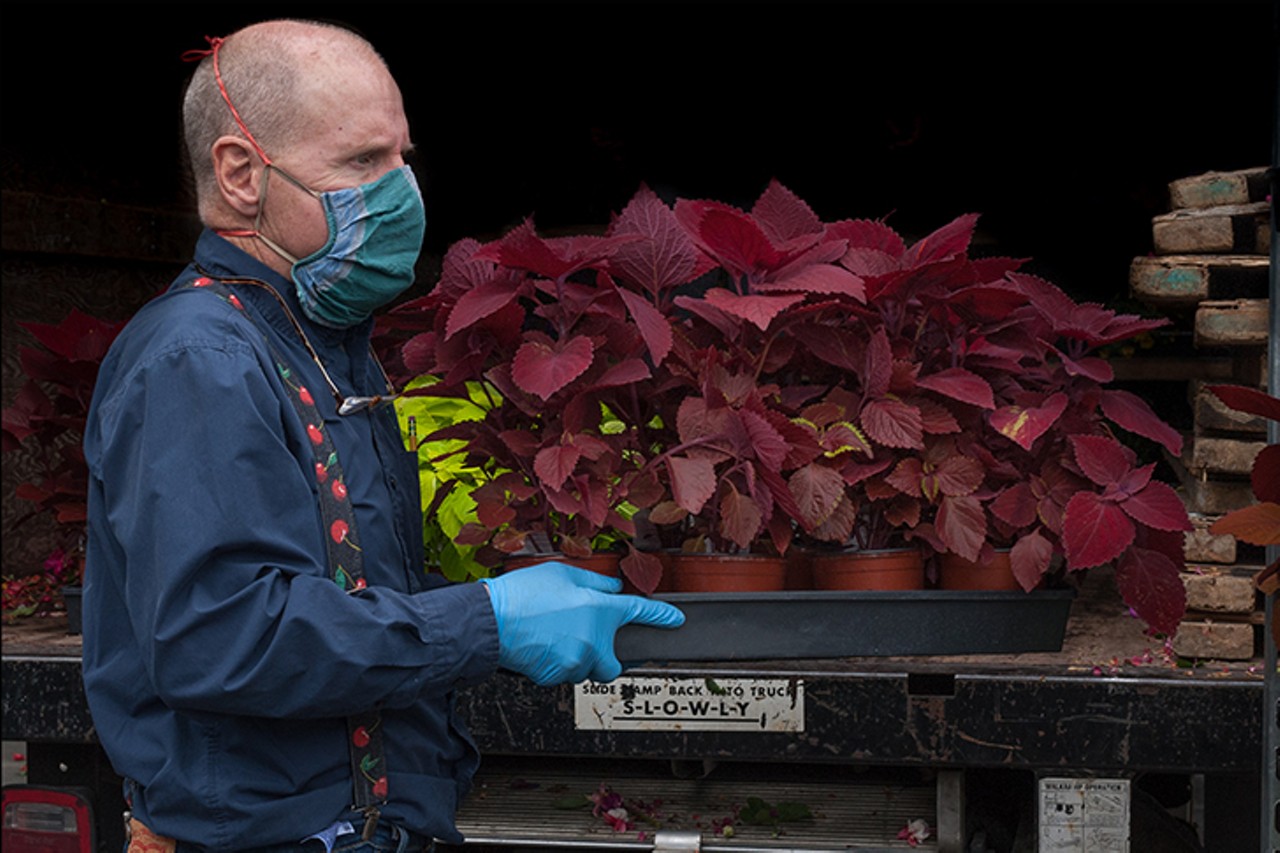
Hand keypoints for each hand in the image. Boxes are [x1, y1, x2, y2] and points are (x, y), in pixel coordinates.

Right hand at [481, 561, 683, 685]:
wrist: (490, 621)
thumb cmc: (523, 595)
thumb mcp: (563, 574)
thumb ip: (595, 582)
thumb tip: (613, 589)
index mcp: (599, 610)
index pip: (639, 613)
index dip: (661, 617)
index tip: (675, 621)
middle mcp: (593, 641)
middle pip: (613, 663)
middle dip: (604, 656)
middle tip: (583, 640)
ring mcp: (576, 662)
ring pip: (585, 668)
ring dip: (577, 658)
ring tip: (551, 637)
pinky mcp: (556, 676)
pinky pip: (564, 674)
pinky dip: (557, 664)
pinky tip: (541, 646)